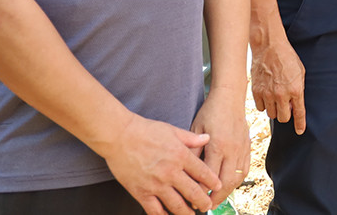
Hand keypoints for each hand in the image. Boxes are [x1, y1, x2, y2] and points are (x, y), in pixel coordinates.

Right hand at [102, 112, 217, 214]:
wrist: (119, 136)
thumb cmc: (144, 130)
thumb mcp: (172, 130)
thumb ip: (191, 138)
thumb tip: (207, 138)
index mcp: (180, 155)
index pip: (202, 173)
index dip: (212, 182)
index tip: (217, 187)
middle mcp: (171, 172)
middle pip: (193, 192)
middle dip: (203, 202)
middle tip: (207, 206)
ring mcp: (156, 184)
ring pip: (176, 205)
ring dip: (186, 213)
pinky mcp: (141, 192)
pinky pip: (155, 210)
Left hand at [192, 87, 251, 203]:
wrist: (230, 97)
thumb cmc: (210, 111)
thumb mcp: (196, 128)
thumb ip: (193, 149)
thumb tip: (186, 170)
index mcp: (218, 145)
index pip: (209, 175)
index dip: (201, 190)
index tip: (192, 198)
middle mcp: (232, 150)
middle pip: (226, 182)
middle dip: (215, 197)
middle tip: (205, 205)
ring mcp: (242, 149)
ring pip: (237, 178)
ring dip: (227, 191)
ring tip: (216, 198)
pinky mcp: (248, 147)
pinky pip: (245, 169)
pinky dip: (237, 180)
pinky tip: (229, 184)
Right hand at [251, 34, 306, 133]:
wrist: (269, 47)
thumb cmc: (287, 57)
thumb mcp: (300, 72)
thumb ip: (298, 90)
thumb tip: (294, 105)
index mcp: (296, 90)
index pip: (299, 114)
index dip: (300, 124)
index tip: (299, 131)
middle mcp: (281, 95)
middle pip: (283, 118)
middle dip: (286, 114)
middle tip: (285, 105)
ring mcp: (268, 94)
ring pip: (271, 114)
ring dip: (274, 109)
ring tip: (275, 97)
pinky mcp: (256, 91)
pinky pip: (260, 108)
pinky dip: (264, 104)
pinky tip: (266, 95)